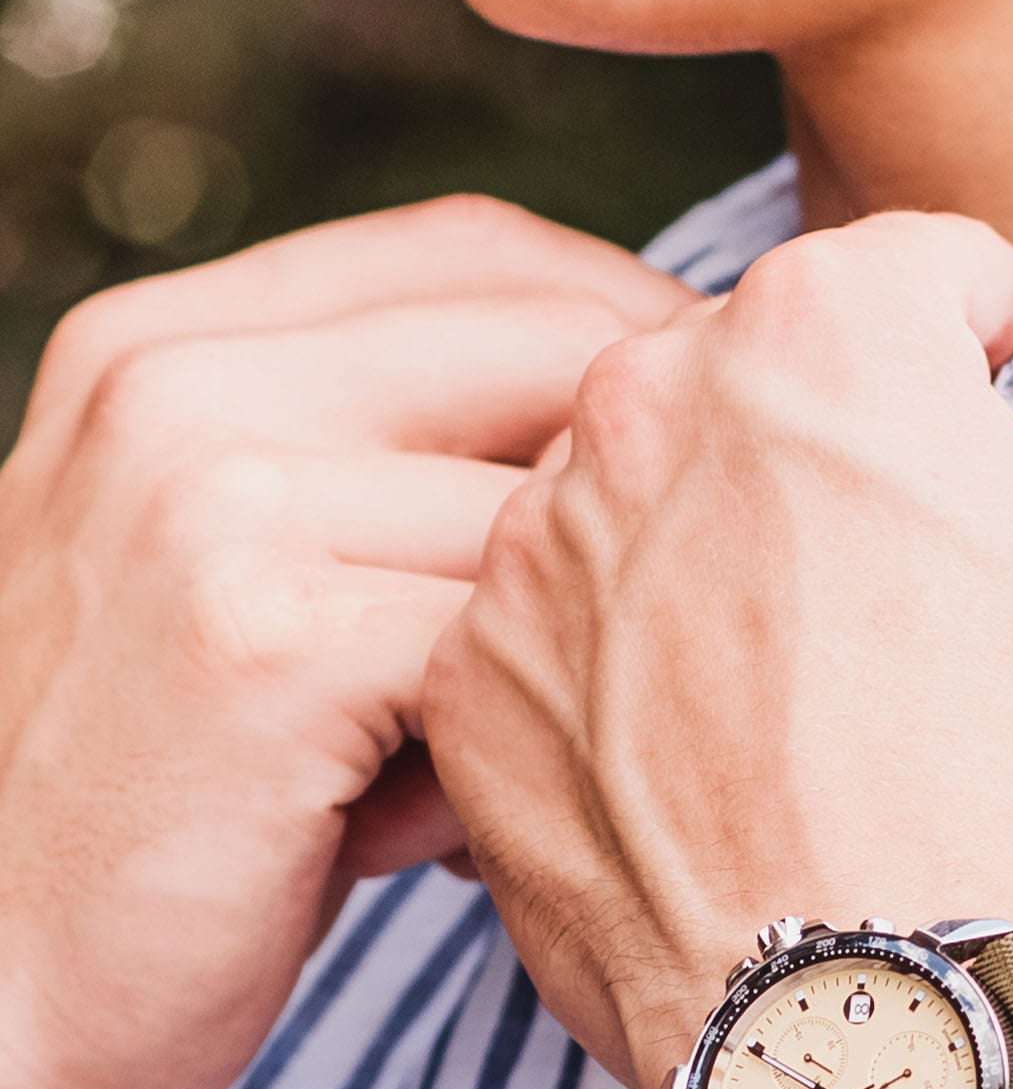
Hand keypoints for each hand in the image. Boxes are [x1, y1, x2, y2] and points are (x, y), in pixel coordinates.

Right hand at [0, 197, 686, 1088]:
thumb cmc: (156, 835)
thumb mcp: (242, 614)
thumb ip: (382, 513)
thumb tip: (640, 486)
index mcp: (170, 348)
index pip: (475, 252)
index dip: (635, 335)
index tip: (743, 443)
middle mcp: (180, 383)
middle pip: (541, 329)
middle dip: (681, 445)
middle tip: (780, 567)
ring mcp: (211, 494)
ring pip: (551, 500)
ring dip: (615, 619)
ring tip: (607, 743)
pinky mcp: (264, 637)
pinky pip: (510, 641)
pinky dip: (548, 732)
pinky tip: (507, 826)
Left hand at [424, 210, 1012, 1088]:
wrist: (896, 1038)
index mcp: (826, 331)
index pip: (922, 276)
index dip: (1000, 351)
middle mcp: (644, 402)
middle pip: (759, 384)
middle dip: (837, 459)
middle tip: (910, 597)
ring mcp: (535, 551)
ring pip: (642, 507)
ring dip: (716, 566)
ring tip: (804, 713)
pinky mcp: (476, 693)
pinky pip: (560, 644)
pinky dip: (623, 686)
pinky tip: (708, 785)